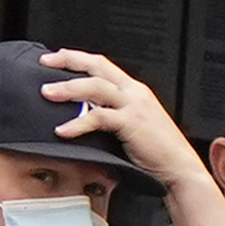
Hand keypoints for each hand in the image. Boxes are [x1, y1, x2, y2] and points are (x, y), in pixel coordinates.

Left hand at [35, 47, 206, 189]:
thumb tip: (84, 115)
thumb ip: (111, 115)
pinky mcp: (132, 122)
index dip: (78, 58)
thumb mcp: (131, 125)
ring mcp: (134, 105)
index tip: (57, 58)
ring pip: (95, 86)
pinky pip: (99, 117)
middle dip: (69, 60)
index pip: (102, 65)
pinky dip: (78, 123)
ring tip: (47, 92)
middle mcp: (134, 92)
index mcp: (134, 90)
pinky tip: (62, 130)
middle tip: (45, 61)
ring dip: (68, 88)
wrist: (178, 167)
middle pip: (97, 65)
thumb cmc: (155, 152)